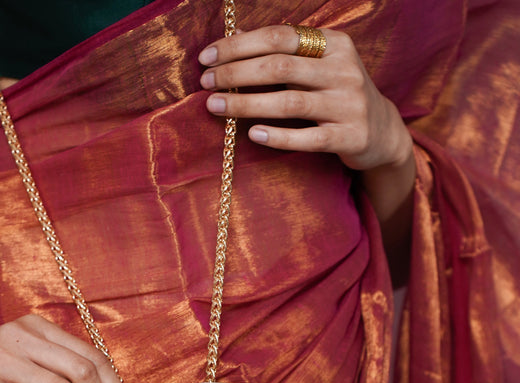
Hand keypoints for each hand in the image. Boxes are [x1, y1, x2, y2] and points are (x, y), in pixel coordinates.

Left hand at [198, 25, 412, 172]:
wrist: (382, 133)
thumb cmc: (337, 96)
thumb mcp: (317, 67)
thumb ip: (282, 54)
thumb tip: (233, 39)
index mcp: (333, 44)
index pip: (278, 37)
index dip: (239, 45)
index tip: (207, 57)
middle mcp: (343, 69)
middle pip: (280, 67)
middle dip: (237, 73)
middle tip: (205, 83)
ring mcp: (348, 105)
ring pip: (290, 103)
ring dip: (247, 103)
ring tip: (216, 107)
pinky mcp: (350, 137)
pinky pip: (308, 138)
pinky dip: (279, 136)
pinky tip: (253, 134)